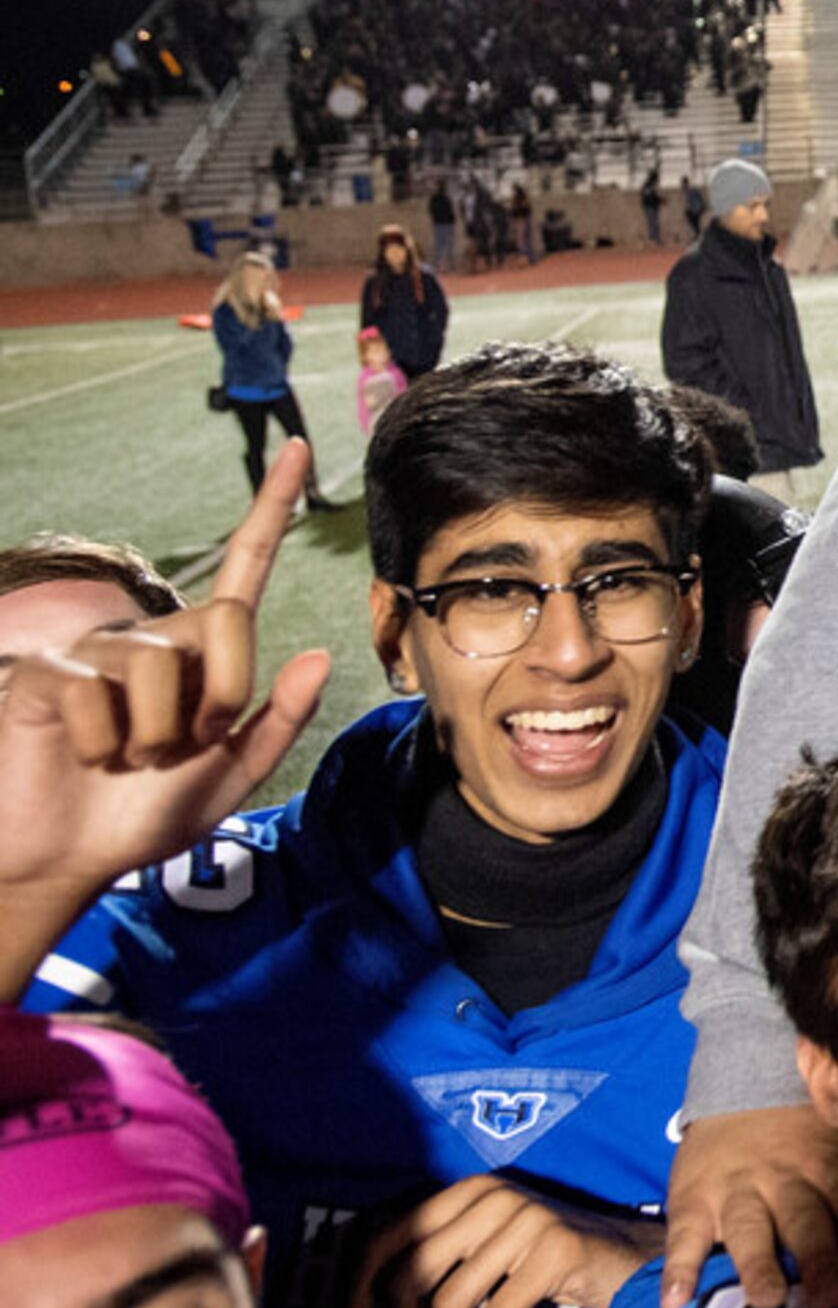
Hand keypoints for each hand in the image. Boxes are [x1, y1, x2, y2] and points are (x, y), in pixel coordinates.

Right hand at [0, 443, 328, 955]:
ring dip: (155, 735)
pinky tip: (83, 753)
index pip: (246, 568)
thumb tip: (319, 653)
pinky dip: (102, 740)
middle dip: (221, 698)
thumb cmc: (146, 812)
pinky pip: (95, 690)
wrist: (72, 859)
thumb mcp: (233, 773)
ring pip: (160, 666)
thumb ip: (280, 718)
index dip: (271, 507)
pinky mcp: (47, 670)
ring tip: (126, 757)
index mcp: (207, 654)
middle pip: (227, 623)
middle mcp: (157, 638)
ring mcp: (100, 650)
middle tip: (180, 749)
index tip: (302, 448)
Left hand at [346, 1176, 662, 1307]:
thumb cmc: (544, 1267)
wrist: (628, 1258)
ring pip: (451, 1303)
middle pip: (412, 1276)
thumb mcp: (484, 1252)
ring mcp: (526, 1217)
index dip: (359, 1296)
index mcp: (465, 1192)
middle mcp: (491, 1195)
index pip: (386, 1240)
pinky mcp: (555, 1247)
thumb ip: (438, 1267)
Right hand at [660, 1105, 837, 1307]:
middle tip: (832, 1297)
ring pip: (749, 1230)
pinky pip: (684, 1238)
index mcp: (830, 1169)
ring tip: (766, 1298)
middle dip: (820, 1257)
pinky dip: (678, 1269)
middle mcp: (786, 1182)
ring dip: (758, 1264)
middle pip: (807, 1221)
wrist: (741, 1082)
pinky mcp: (694, 1201)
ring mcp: (738, 1192)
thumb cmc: (811, 1132)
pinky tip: (674, 1300)